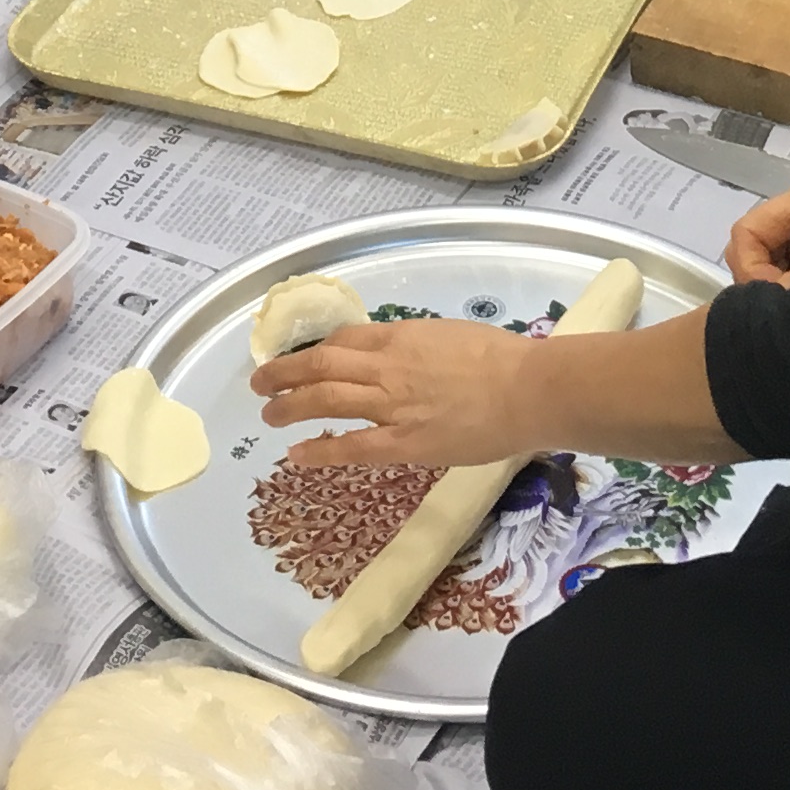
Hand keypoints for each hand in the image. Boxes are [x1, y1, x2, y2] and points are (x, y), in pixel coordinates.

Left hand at [254, 317, 543, 469]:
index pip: (345, 338)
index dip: (317, 350)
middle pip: (322, 363)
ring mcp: (393, 404)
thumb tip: (411, 357)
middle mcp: (388, 365)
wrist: (528, 388)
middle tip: (260, 382)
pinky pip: (353, 447)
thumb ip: (423, 346)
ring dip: (290, 405)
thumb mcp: (453, 335)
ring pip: (326, 399)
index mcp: (402, 336)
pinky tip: (296, 454)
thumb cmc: (504, 359)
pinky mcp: (405, 443)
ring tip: (267, 413)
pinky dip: (320, 450)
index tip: (303, 360)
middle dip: (285, 372)